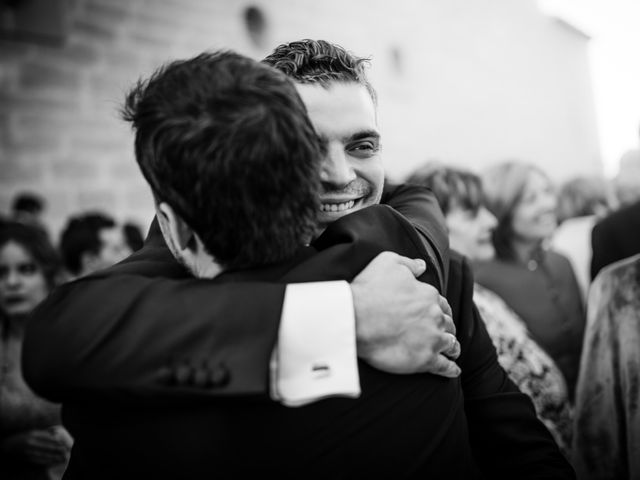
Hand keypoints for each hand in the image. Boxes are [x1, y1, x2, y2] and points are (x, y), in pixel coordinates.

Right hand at [0, 427, 71, 465]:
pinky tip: (52, 461)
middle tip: (66, 451)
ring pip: (44, 454)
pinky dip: (46, 461)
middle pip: (47, 446)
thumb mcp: (32, 432)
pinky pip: (38, 460)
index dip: (57, 441)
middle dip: (57, 449)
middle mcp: (31, 442)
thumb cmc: (22, 437)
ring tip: (62, 457)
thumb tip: (56, 434)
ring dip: (54, 456)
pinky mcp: (26, 458)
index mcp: (33, 434)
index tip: (64, 443)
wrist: (8, 446)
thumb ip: (44, 433)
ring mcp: (28, 451)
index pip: (48, 438)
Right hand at [351, 251, 460, 376]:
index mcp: (428, 295)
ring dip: (452, 347)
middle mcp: (435, 317)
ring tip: (452, 352)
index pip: (441, 304)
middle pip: (448, 324)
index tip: (438, 314)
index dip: (440, 310)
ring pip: (451, 344)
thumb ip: (408, 263)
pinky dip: (452, 369)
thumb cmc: (369, 289)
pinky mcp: (425, 360)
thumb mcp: (387, 262)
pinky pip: (445, 366)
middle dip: (447, 328)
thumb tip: (422, 266)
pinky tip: (455, 371)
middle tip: (445, 333)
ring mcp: (432, 339)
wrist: (355, 318)